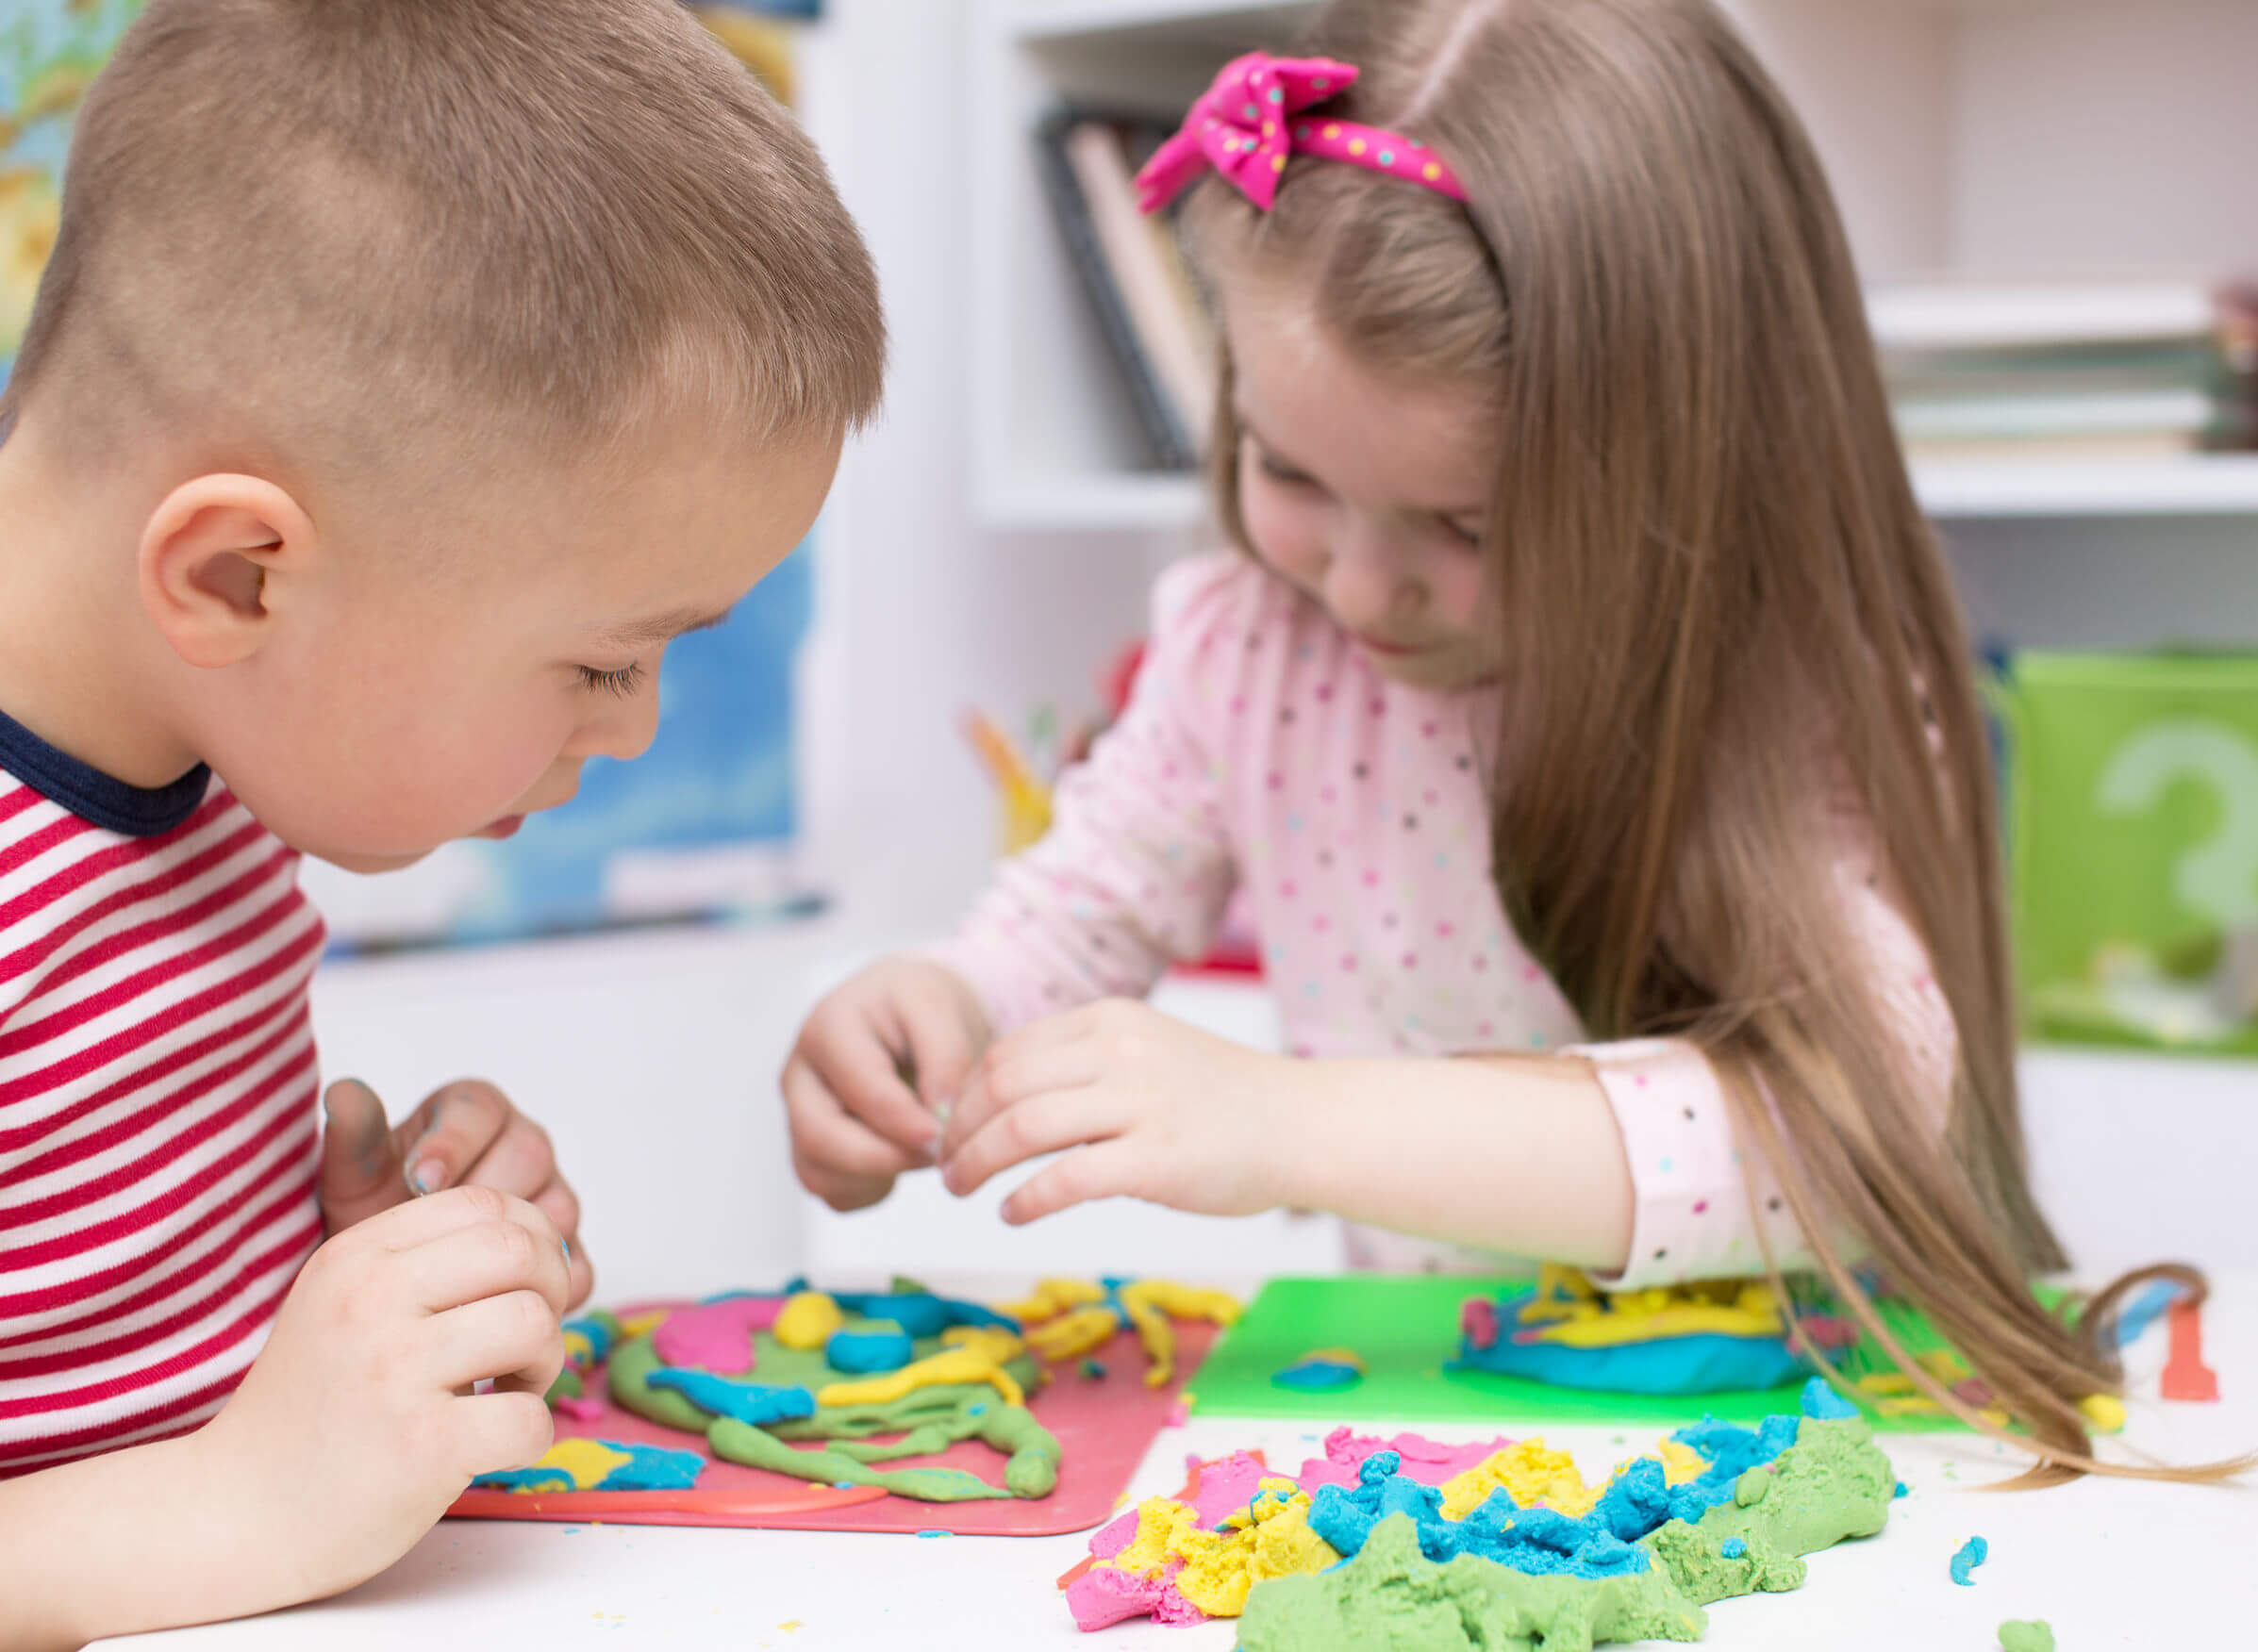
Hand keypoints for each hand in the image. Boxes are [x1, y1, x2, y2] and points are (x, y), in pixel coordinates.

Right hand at [193, 1187, 570, 1609]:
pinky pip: (531, 1418)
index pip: (485, 1204)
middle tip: (525, 1342)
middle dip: (550, 1292)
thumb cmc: (313, 1408)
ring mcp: (394, 1371)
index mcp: (356, 1257)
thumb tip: (542, 1243)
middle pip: (520, 1251)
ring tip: (507, 1390)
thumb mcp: (343, 1304)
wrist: (234, 1514)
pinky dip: (532, 1434)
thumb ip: (424, 1265)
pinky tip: (491, 1444)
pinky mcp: (421, 1445)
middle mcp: (371, 1301)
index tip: (522, 1287)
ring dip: (545, 1362)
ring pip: (534, 1324)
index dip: (531, 1240)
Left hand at [318, 1077, 591, 1307]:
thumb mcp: (354, 1181)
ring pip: (558, 1208)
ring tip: (461, 1270)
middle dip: (482, 1192)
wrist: (392, 1285)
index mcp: (473, 1115)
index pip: (479, 1109)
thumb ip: (355, 1138)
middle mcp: (521, 1149)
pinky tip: (499, 1302)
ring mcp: (552, 1200)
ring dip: (512, 1241)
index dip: (452, 1142)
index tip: (417, 1180)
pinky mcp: (568, 1254)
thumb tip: (344, 1093)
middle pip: (530, 1152)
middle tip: (437, 1231)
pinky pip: (578, 1265)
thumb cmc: (376, 1218)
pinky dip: (544, 1286)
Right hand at [781, 958, 991, 1211]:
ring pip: (818, 1173)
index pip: (860, 1090)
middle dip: (884, 1158)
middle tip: (936, 1156)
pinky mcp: (810, 1147)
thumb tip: (941, 1117)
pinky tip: (901, 1162)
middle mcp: (800, 1075)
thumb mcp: (940, 1009)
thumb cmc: (919, 1008)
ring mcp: (799, 1115)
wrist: (908, 1015)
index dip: (904, 1122)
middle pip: (819, 1137)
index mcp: (829, 1029)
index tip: (943, 1137)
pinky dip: (868, 1190)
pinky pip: (830, 1191)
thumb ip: (946, 1058)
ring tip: (922, 1154)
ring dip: (875, 1177)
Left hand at [938, 998, 1294, 1223]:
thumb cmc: (1225, 1099)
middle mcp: (1119, 1050)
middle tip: (945, 1167)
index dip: (964, 1095)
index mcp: (1110, 1020)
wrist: (1301, 1123)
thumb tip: (1008, 1104)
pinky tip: (1012, 1213)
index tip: (952, 1130)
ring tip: (963, 1190)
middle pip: (1002, 1086)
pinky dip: (1025, 1199)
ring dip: (977, 1163)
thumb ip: (1086, 1066)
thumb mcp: (1150, 1052)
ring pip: (1022, 1127)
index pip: (1006, 1052)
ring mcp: (1139, 1103)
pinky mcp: (1156, 1159)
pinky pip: (1066, 1178)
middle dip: (958, 1130)